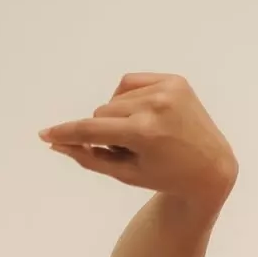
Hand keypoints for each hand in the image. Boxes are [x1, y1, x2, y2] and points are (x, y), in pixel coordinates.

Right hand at [39, 72, 237, 198]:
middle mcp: (156, 107)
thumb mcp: (125, 173)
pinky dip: (129, 99)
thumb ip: (89, 158)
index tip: (46, 133)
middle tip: (132, 150)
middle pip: (101, 112)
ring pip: (114, 98)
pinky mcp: (175, 80)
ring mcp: (168, 90)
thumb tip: (56, 143)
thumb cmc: (165, 176)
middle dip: (107, 132)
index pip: (94, 129)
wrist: (211, 168)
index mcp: (145, 133)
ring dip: (119, 117)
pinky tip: (145, 115)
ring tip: (144, 136)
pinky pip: (130, 83)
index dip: (68, 132)